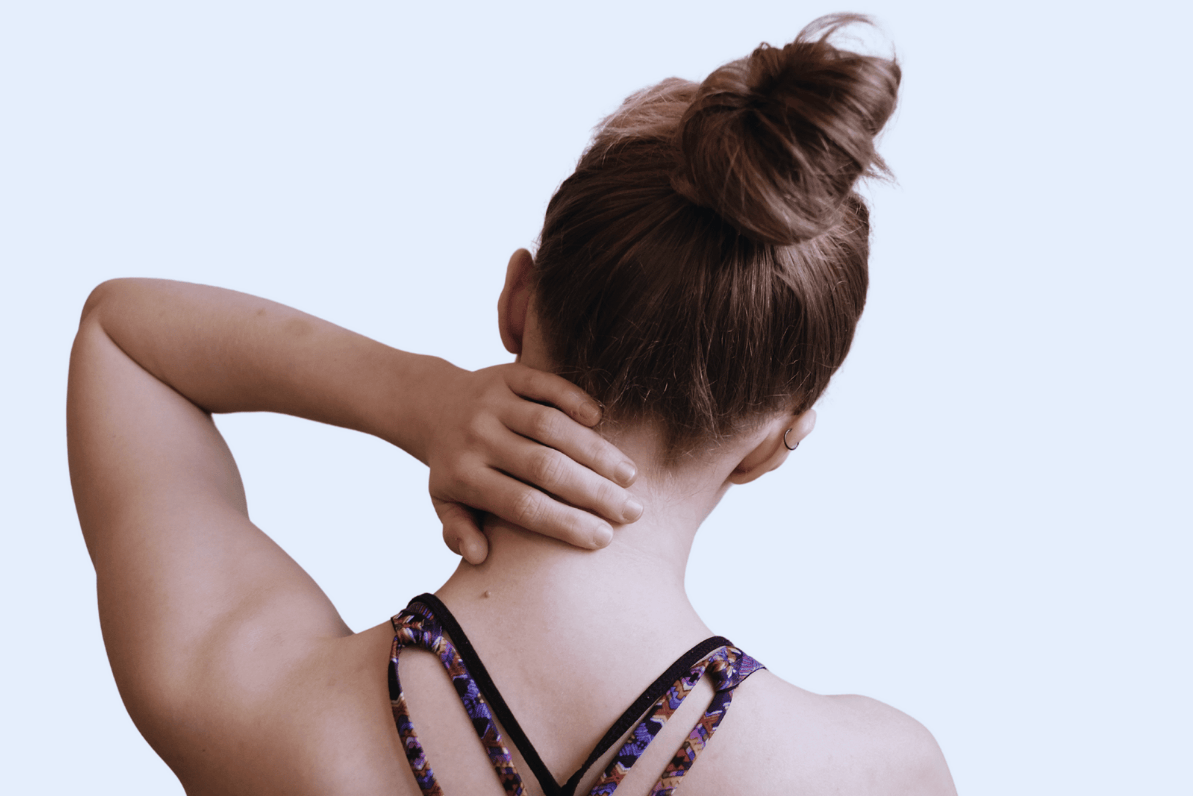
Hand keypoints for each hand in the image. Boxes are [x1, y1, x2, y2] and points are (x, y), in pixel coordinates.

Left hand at [422, 362, 641, 563]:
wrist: (431, 404)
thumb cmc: (451, 464)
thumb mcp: (443, 501)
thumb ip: (458, 530)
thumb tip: (478, 557)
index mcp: (464, 476)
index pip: (523, 505)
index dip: (565, 522)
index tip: (603, 538)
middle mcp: (478, 438)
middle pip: (544, 468)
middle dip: (593, 492)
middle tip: (632, 511)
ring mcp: (493, 403)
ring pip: (551, 427)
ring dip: (595, 450)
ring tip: (629, 475)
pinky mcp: (507, 374)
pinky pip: (545, 385)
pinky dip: (574, 399)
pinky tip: (600, 419)